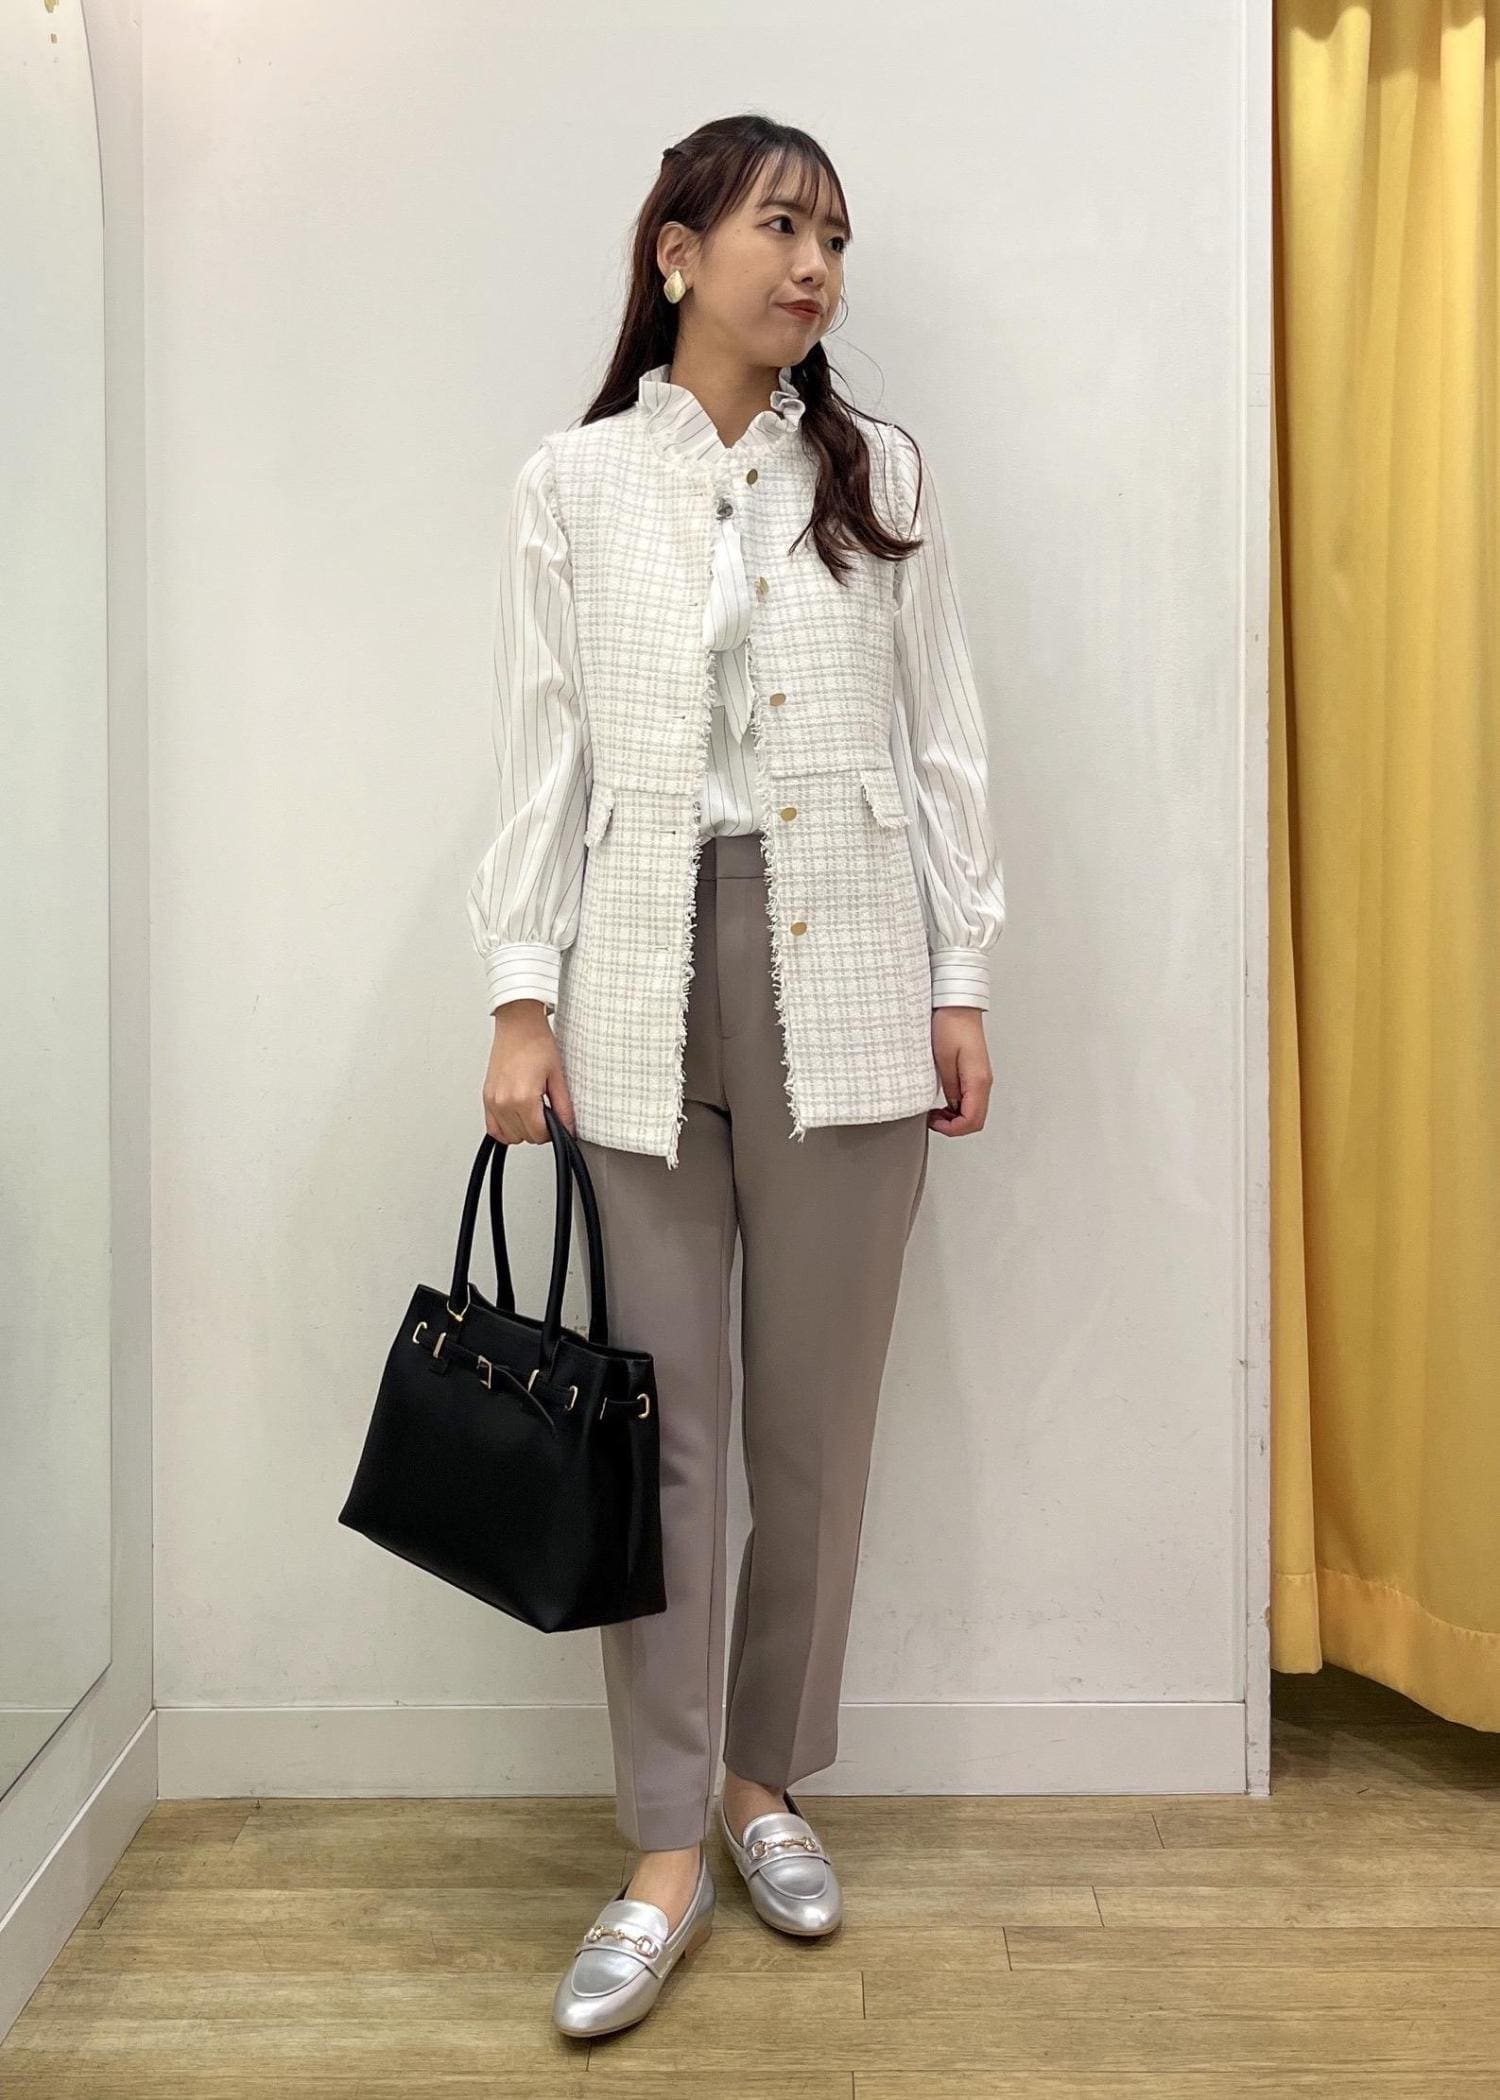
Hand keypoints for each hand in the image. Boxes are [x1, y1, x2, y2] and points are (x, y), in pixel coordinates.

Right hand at [482, 1001, 577, 1145]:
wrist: (518, 1024)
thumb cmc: (536, 1043)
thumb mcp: (557, 1076)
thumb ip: (563, 1107)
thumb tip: (568, 1127)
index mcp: (523, 1098)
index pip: (538, 1134)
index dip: (552, 1131)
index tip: (556, 1121)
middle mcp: (503, 1101)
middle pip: (523, 1137)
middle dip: (538, 1130)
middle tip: (546, 1111)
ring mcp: (492, 1100)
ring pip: (508, 1136)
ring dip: (522, 1129)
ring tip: (532, 1110)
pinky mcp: (487, 1096)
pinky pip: (493, 1128)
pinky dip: (505, 1128)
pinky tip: (517, 1116)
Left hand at [928, 1008, 991, 1136]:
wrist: (957, 1005)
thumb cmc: (950, 1025)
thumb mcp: (943, 1059)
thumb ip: (950, 1087)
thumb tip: (951, 1108)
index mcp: (978, 1080)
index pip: (972, 1120)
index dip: (952, 1130)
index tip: (934, 1123)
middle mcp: (984, 1082)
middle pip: (976, 1120)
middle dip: (954, 1127)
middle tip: (933, 1120)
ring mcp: (981, 1078)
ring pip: (974, 1111)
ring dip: (955, 1118)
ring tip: (935, 1112)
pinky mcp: (974, 1073)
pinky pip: (970, 1099)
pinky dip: (957, 1107)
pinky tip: (943, 1102)